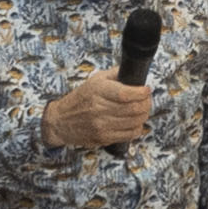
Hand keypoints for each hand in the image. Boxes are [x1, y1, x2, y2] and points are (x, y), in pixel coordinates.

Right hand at [43, 69, 163, 148]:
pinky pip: (129, 135)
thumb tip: (134, 71)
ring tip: (143, 109)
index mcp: (98, 91)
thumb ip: (115, 74)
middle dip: (146, 103)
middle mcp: (99, 108)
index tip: (146, 89)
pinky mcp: (103, 138)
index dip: (142, 92)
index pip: (126, 94)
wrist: (60, 121)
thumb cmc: (80, 99)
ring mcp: (101, 125)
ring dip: (144, 115)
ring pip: (134, 122)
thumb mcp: (94, 80)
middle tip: (147, 99)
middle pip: (134, 108)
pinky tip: (136, 122)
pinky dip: (138, 128)